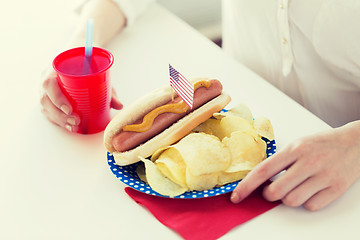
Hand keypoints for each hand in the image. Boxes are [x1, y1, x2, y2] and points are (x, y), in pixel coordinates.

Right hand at [40, 69, 122, 131]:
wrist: (74, 60)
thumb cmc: (83, 67)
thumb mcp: (96, 75)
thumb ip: (107, 90)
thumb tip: (119, 105)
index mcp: (53, 70)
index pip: (49, 83)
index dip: (57, 97)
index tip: (69, 109)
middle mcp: (45, 81)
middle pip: (46, 100)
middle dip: (60, 115)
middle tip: (76, 121)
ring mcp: (44, 91)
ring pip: (47, 109)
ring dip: (60, 120)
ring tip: (74, 126)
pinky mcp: (48, 100)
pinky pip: (49, 113)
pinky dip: (59, 122)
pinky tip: (68, 127)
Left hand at [231, 121, 359, 210]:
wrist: (355, 142)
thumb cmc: (321, 144)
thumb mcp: (298, 144)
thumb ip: (280, 161)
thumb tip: (260, 181)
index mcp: (294, 149)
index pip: (263, 170)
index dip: (246, 186)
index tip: (236, 196)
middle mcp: (308, 162)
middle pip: (275, 191)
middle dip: (268, 194)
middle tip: (272, 189)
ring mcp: (323, 176)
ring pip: (292, 201)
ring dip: (287, 198)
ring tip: (294, 187)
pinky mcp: (336, 188)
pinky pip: (311, 206)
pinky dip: (306, 202)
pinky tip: (310, 190)